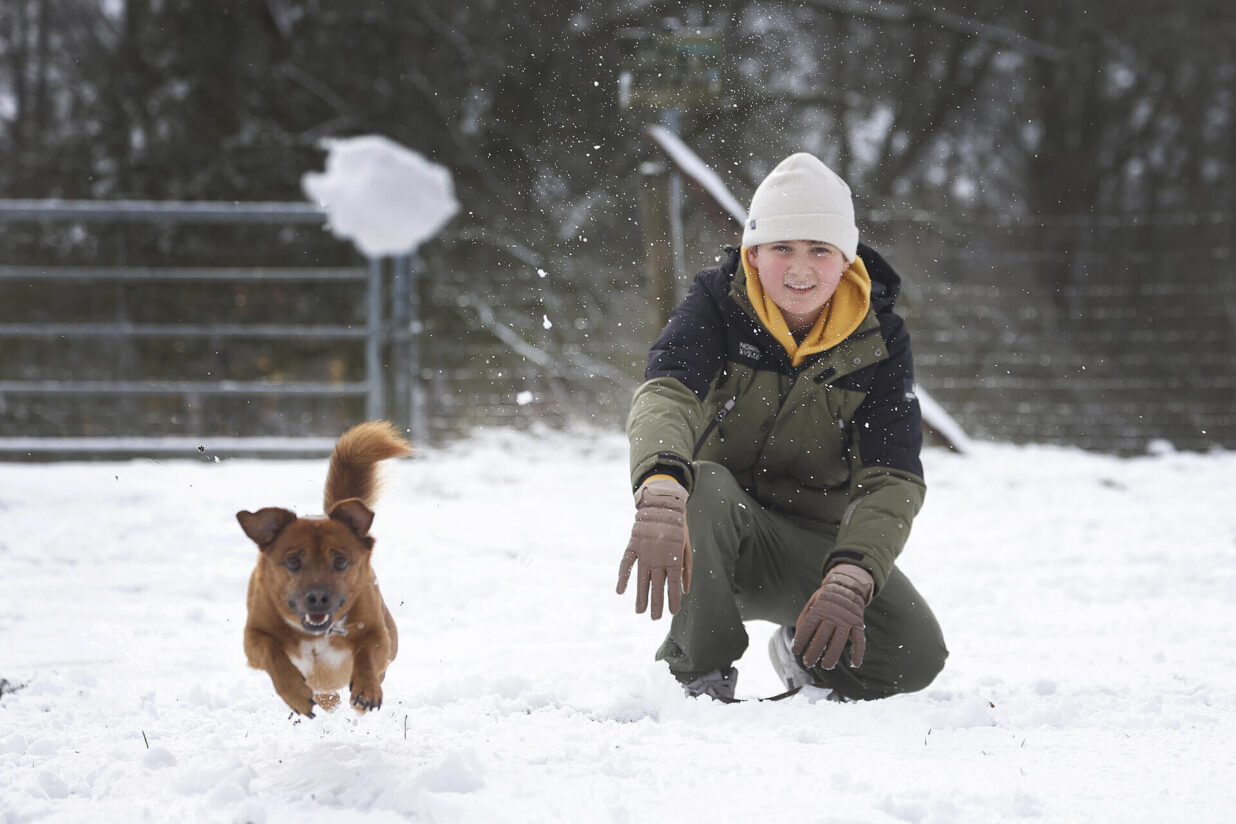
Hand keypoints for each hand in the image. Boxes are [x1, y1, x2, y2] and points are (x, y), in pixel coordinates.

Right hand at [616, 476, 692, 618]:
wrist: (662, 505)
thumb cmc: (678, 528)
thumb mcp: (687, 548)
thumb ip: (686, 569)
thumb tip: (686, 590)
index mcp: (673, 559)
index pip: (673, 586)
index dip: (673, 600)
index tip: (672, 612)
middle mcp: (658, 559)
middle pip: (657, 587)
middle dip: (657, 604)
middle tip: (655, 618)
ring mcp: (644, 553)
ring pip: (641, 580)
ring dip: (641, 597)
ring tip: (640, 611)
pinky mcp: (633, 546)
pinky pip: (626, 564)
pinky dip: (622, 577)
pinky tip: (620, 591)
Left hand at [793, 564, 874, 669]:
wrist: (848, 586)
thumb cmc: (826, 598)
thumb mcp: (812, 602)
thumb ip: (805, 618)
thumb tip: (798, 637)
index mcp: (820, 609)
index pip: (808, 627)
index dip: (801, 640)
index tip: (795, 651)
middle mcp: (833, 615)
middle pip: (822, 637)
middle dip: (814, 651)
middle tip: (808, 663)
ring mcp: (847, 620)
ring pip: (840, 641)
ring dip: (833, 655)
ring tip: (826, 666)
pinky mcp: (858, 624)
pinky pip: (860, 639)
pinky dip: (858, 652)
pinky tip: (855, 664)